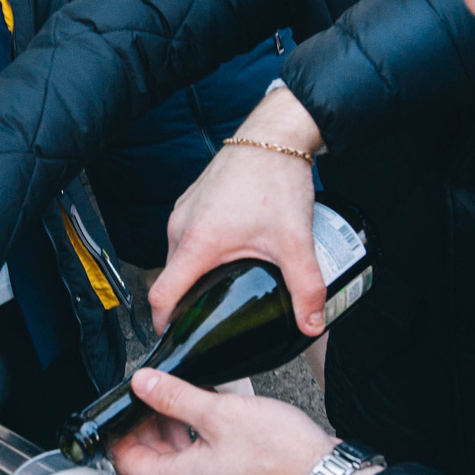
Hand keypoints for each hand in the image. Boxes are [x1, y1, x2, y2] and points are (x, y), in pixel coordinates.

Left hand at [106, 368, 334, 474]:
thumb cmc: (279, 455)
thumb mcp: (218, 413)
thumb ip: (174, 397)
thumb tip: (142, 384)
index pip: (126, 460)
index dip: (118, 430)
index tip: (123, 404)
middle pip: (149, 456)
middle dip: (146, 422)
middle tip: (153, 391)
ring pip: (176, 455)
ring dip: (172, 424)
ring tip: (181, 393)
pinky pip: (200, 457)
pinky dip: (196, 433)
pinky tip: (209, 407)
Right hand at [150, 87, 324, 332]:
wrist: (273, 135)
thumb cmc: (276, 180)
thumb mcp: (294, 241)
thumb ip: (306, 287)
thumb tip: (312, 324)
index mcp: (196, 243)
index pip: (162, 296)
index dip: (164, 324)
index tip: (177, 338)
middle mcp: (180, 227)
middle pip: (170, 279)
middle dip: (185, 303)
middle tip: (211, 320)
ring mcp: (183, 211)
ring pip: (177, 257)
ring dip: (193, 276)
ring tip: (221, 289)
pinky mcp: (191, 200)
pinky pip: (185, 237)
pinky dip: (198, 253)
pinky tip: (226, 257)